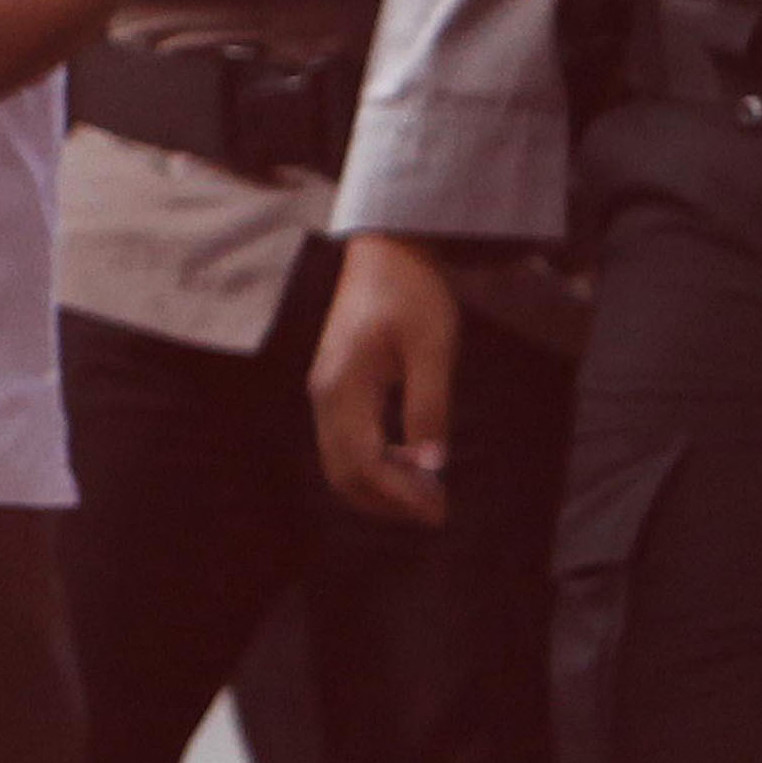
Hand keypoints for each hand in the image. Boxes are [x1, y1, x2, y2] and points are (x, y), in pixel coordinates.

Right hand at [309, 232, 460, 527]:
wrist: (386, 251)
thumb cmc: (413, 292)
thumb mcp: (433, 347)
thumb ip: (430, 406)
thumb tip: (432, 464)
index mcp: (344, 386)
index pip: (363, 463)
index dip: (399, 496)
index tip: (438, 511)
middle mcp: (324, 395)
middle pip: (343, 473)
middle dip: (387, 502)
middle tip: (436, 511)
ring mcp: (324, 393)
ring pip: (340, 463)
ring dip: (380, 488)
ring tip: (427, 493)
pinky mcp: (333, 389)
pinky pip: (344, 444)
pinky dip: (373, 466)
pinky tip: (409, 463)